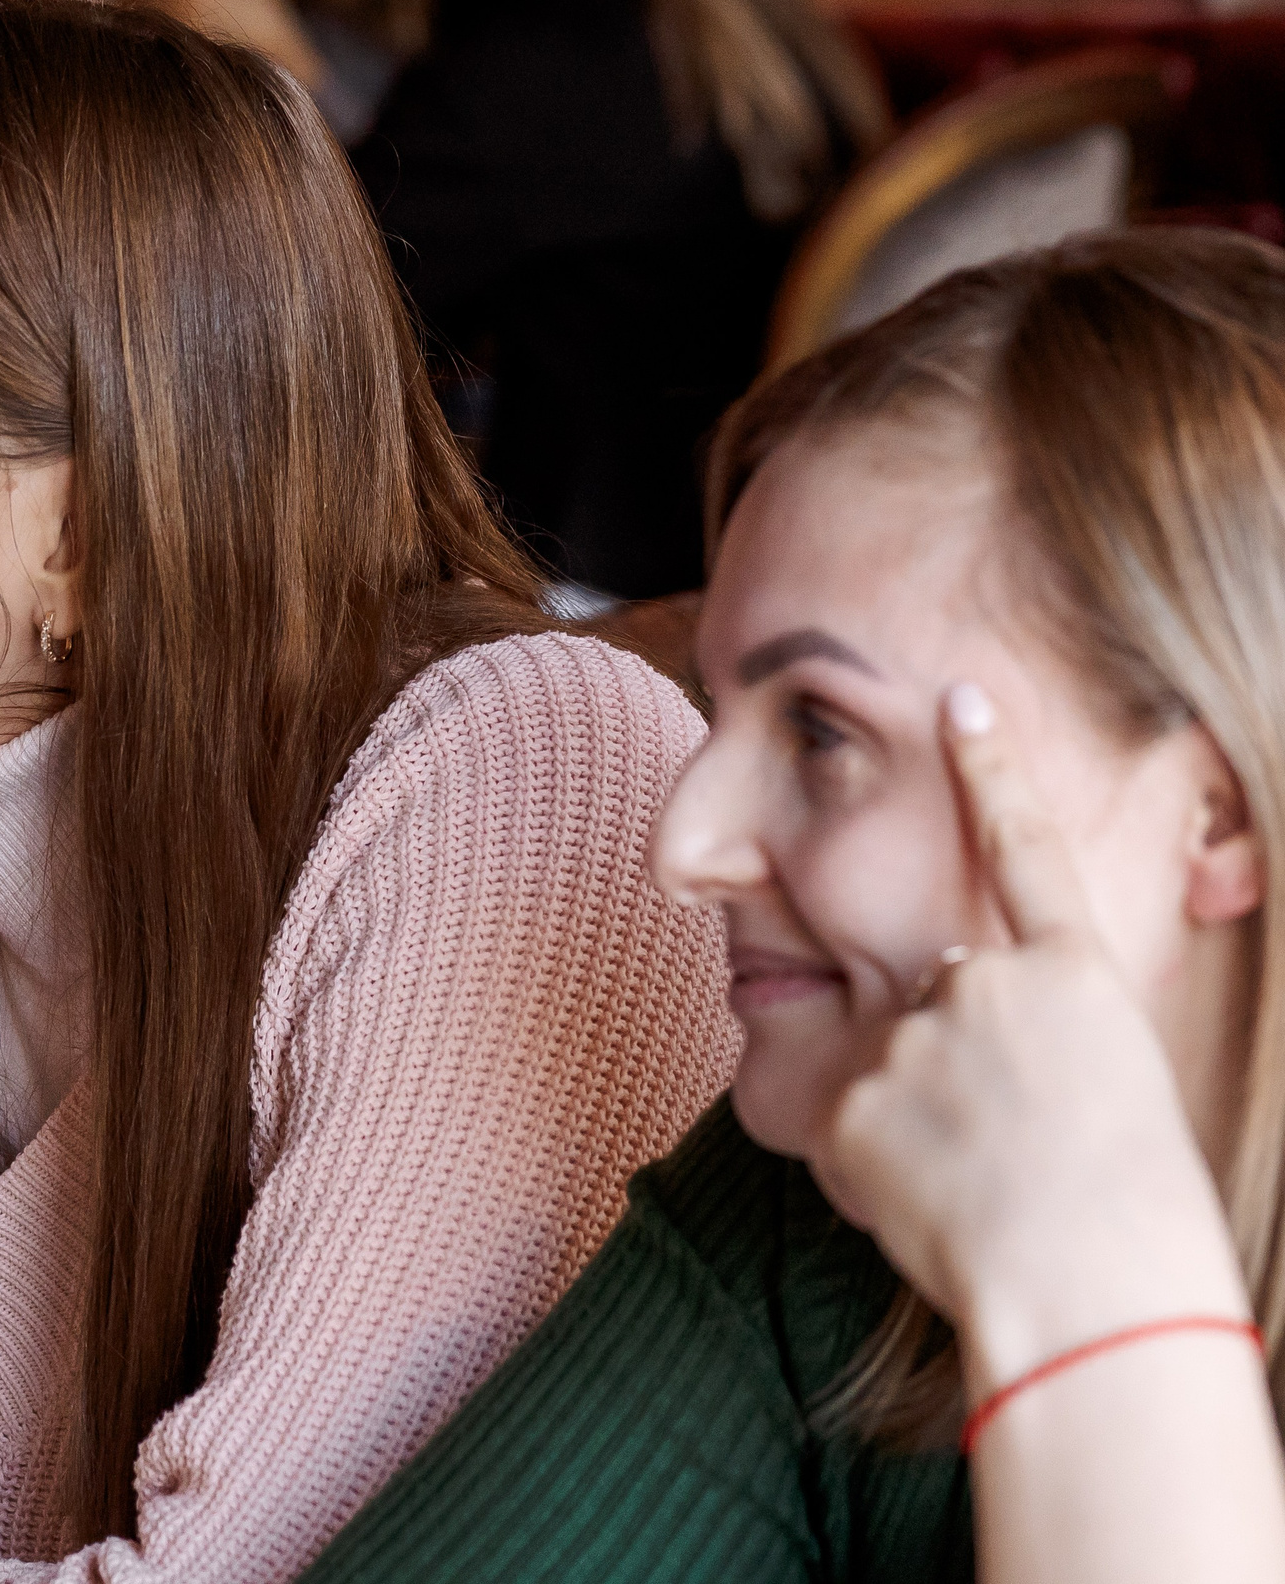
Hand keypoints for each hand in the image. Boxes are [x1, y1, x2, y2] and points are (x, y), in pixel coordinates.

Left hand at [817, 684, 1249, 1395]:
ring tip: (980, 1194)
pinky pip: (852, 1134)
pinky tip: (932, 1210)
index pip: (1026, 848)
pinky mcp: (851, 1100)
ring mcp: (912, 1036)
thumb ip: (1040, 1036)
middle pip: (937, 1001)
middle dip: (951, 1063)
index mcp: (1077, 979)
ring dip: (918, 1125)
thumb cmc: (1137, 1219)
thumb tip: (975, 1028)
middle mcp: (986, 984)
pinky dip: (879, 1172)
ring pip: (892, 1073)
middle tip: (1004, 1147)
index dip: (992, 770)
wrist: (1095, 1292)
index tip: (959, 696)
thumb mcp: (1118, 1092)